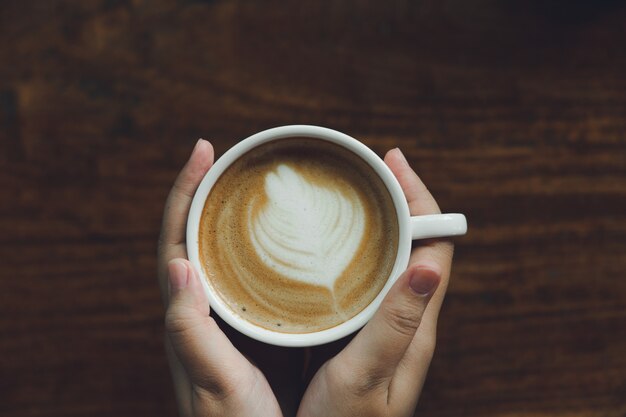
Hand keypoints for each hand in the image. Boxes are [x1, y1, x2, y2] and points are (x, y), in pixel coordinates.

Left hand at [157, 139, 282, 416]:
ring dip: (247, 212)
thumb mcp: (212, 382)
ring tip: (274, 183)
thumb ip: (192, 333)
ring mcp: (233, 311)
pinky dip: (277, 245)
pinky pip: (262, 271)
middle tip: (242, 157)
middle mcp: (206, 304)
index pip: (176, 237)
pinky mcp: (260, 322)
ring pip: (233, 248)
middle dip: (217, 189)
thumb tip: (178, 268)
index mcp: (188, 313)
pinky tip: (302, 238)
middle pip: (203, 232)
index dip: (185, 191)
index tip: (203, 150)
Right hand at [296, 148, 453, 416]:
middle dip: (396, 200)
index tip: (393, 161)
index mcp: (416, 321)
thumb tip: (430, 264)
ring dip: (376, 221)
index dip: (420, 199)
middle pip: (414, 242)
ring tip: (348, 193)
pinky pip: (366, 278)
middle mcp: (406, 316)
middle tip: (366, 168)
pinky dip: (354, 250)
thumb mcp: (369, 376)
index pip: (434, 244)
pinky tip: (327, 247)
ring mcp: (384, 323)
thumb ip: (396, 325)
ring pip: (390, 258)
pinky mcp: (360, 331)